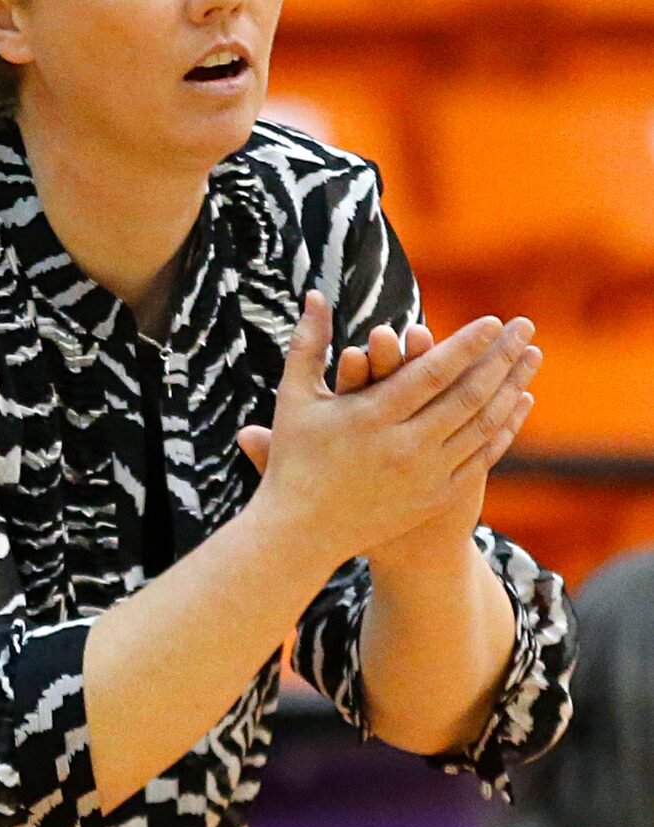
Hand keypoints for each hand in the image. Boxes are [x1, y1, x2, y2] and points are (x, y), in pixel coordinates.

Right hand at [236, 292, 539, 578]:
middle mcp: (404, 446)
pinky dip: (505, 427)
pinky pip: (482, 457)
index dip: (465, 345)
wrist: (303, 533)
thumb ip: (308, 343)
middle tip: (526, 326)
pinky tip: (520, 401)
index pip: (430, 373)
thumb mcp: (294, 398)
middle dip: (501, 357)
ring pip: (481, 426)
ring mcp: (424, 475)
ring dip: (512, 387)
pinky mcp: (435, 497)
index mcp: (370, 417)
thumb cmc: (295, 460)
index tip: (493, 320)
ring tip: (532, 357)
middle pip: (467, 396)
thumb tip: (313, 293)